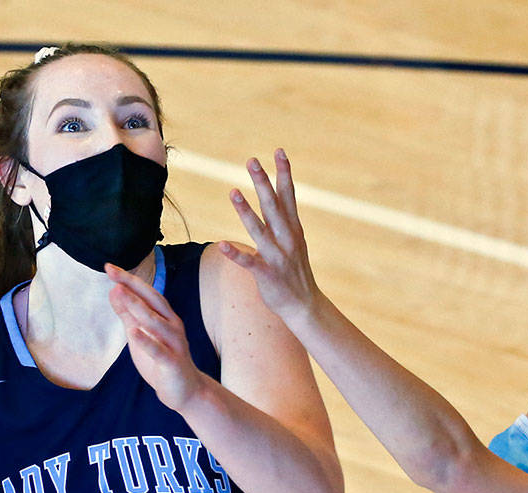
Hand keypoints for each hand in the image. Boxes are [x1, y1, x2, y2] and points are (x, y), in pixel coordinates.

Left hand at [106, 263, 210, 413]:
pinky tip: (134, 332)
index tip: (110, 267)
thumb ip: (128, 314)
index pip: (147, 293)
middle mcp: (172, 325)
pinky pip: (159, 350)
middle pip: (153, 300)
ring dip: (138, 307)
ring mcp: (174, 343)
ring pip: (155, 322)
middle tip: (113, 272)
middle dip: (133, 285)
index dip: (129, 280)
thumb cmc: (163, 361)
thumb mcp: (141, 334)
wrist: (186, 391)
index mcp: (165, 317)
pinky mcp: (173, 362)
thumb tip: (114, 291)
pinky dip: (147, 341)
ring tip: (120, 293)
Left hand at [217, 149, 322, 322]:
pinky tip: (223, 244)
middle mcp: (287, 239)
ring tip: (233, 192)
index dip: (284, 173)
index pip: (288, 196)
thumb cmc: (294, 272)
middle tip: (252, 161)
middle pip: (273, 206)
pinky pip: (249, 262)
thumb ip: (283, 220)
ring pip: (259, 230)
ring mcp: (277, 256)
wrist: (304, 305)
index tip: (279, 151)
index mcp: (293, 229)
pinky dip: (236, 253)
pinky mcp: (267, 274)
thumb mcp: (294, 242)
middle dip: (262, 182)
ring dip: (245, 211)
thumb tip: (274, 197)